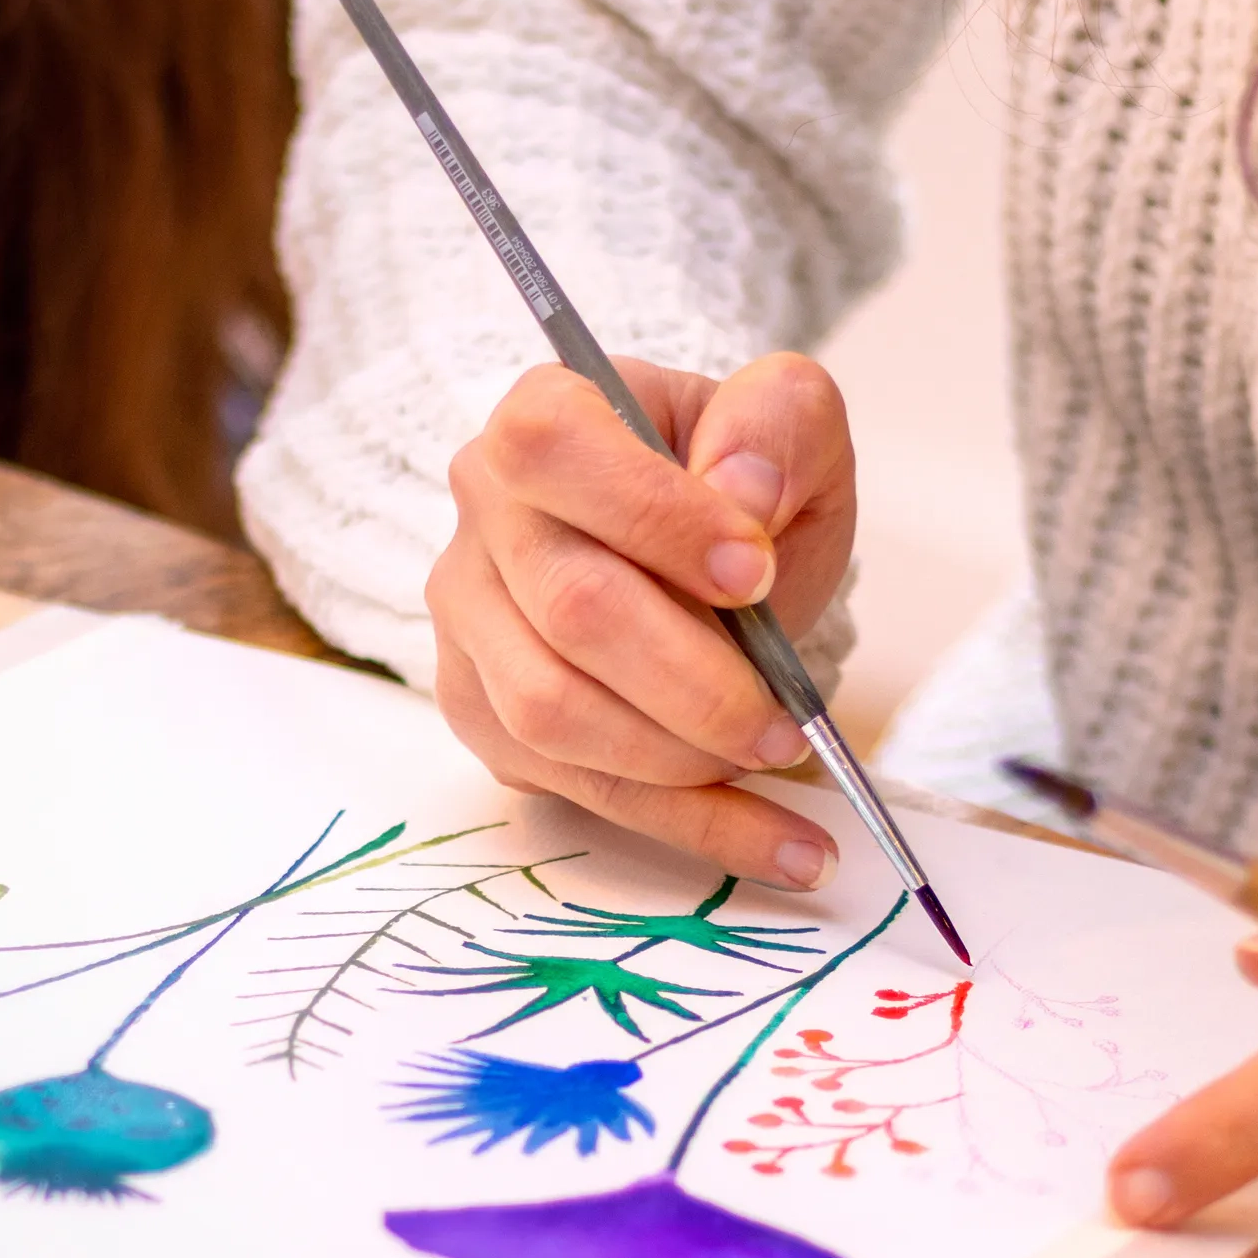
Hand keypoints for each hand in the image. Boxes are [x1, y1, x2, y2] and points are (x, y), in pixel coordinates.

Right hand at [428, 352, 856, 883]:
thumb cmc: (741, 486)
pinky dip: (690, 824)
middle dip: (695, 680)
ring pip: (552, 714)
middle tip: (786, 717)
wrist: (711, 555)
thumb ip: (777, 423)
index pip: (556, 452)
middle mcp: (483, 515)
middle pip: (569, 610)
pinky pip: (577, 788)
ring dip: (681, 757)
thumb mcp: (788, 423)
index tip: (757, 575)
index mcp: (542, 417)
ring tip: (777, 755)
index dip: (656, 519)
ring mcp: (469, 622)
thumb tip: (742, 492)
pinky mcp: (485, 715)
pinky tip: (781, 840)